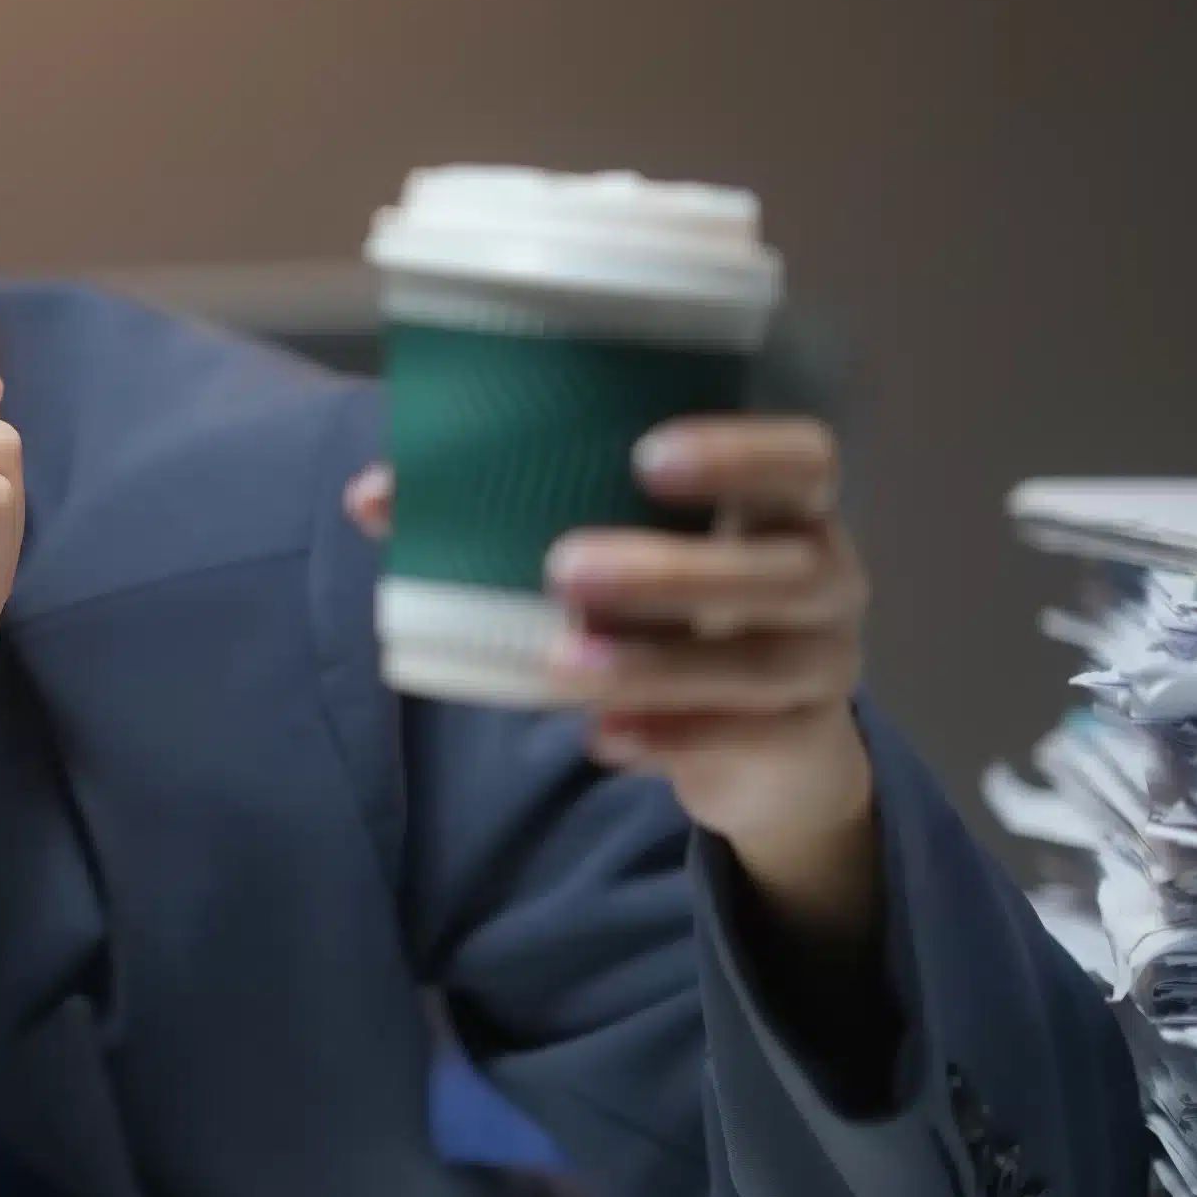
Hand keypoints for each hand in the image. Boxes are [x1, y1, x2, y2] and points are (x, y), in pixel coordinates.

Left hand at [348, 417, 879, 946]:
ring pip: (754, 665)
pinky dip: (668, 741)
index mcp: (787, 508)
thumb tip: (373, 497)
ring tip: (560, 663)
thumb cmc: (675, 608)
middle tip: (564, 567)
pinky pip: (742, 743)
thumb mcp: (625, 552)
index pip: (804, 459)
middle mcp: (823, 578)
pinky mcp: (797, 745)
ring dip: (653, 663)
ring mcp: (820, 667)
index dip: (739, 451)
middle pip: (780, 567)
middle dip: (670, 570)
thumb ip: (518, 514)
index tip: (647, 455)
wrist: (766, 742)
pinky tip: (601, 740)